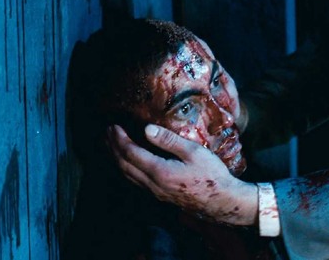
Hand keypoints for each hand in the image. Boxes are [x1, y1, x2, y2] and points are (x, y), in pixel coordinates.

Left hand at [107, 124, 257, 225]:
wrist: (221, 201)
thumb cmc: (211, 175)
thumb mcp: (194, 152)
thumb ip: (169, 140)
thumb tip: (147, 129)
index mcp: (160, 171)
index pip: (131, 153)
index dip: (119, 139)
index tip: (113, 127)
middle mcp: (153, 184)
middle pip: (124, 165)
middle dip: (112, 148)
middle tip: (106, 133)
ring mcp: (155, 192)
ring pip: (127, 175)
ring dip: (116, 159)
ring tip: (110, 146)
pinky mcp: (160, 195)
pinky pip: (135, 181)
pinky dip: (125, 169)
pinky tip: (127, 163)